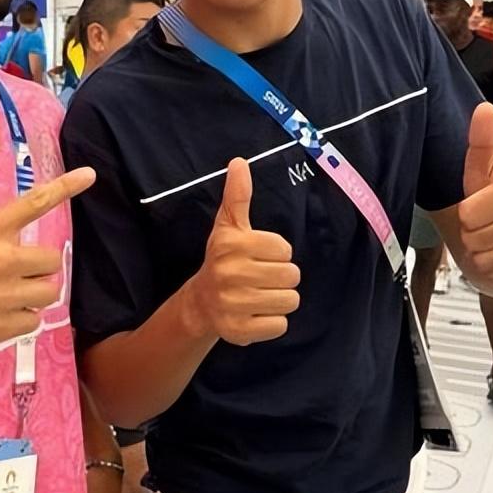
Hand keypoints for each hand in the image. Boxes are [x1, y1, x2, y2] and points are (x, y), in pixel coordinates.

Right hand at [0, 167, 94, 351]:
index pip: (35, 203)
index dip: (66, 187)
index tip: (90, 175)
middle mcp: (4, 261)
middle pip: (51, 261)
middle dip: (38, 267)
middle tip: (17, 273)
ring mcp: (6, 297)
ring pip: (48, 294)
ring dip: (34, 293)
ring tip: (9, 297)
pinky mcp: (1, 328)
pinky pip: (32, 323)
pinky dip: (21, 319)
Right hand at [182, 158, 299, 345]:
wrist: (200, 302)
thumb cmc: (223, 259)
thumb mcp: (228, 226)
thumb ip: (237, 195)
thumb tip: (239, 162)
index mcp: (232, 244)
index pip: (286, 250)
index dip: (277, 253)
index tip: (258, 256)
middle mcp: (230, 273)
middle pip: (291, 276)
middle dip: (281, 277)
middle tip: (261, 278)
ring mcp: (233, 304)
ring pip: (290, 301)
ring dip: (279, 299)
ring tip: (259, 295)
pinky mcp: (238, 330)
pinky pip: (280, 325)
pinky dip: (272, 322)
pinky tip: (255, 314)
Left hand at [458, 103, 492, 290]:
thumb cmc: (489, 202)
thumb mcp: (479, 171)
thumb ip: (480, 142)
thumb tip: (483, 109)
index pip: (469, 214)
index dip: (463, 215)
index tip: (474, 208)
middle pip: (475, 238)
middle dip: (470, 237)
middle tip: (481, 228)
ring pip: (486, 259)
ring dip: (480, 255)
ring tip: (489, 242)